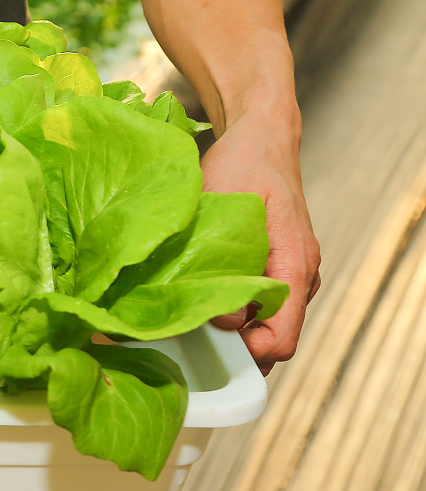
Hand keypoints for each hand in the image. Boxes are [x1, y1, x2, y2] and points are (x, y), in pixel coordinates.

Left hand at [199, 113, 320, 373]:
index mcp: (295, 264)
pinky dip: (235, 311)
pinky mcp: (277, 269)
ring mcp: (291, 274)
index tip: (211, 340)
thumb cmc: (244, 164)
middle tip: (190, 336)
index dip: (248, 352)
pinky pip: (260, 306)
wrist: (260, 139)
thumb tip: (221, 318)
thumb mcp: (224, 202)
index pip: (282, 339)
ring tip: (191, 317)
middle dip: (235, 349)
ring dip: (233, 331)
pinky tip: (202, 299)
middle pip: (274, 341)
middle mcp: (301, 276)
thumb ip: (222, 258)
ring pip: (266, 325)